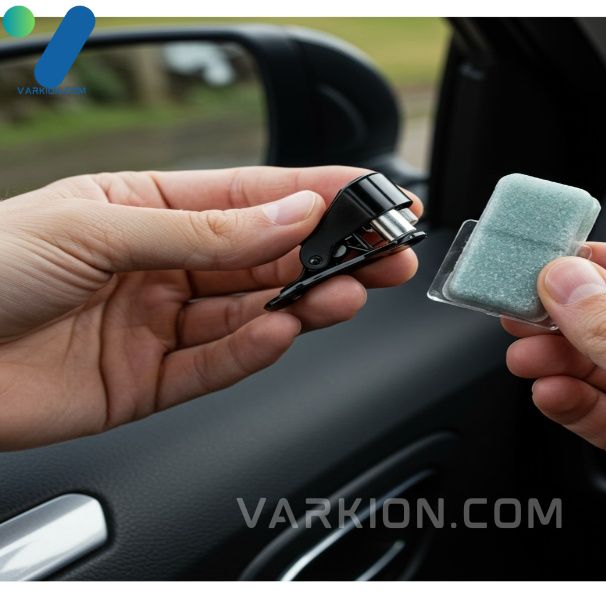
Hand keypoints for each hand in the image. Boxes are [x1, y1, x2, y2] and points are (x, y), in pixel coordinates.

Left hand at [0, 166, 421, 449]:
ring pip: (251, 312)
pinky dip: (251, 352)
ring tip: (344, 297)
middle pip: (267, 259)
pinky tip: (280, 332)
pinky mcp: (150, 381)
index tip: (375, 201)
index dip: (319, 198)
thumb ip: (203, 230)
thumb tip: (291, 214)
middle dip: (331, 257)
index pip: (254, 198)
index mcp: (151, 207)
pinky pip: (215, 365)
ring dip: (302, 305)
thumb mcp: (99, 224)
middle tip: (386, 258)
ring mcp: (160, 324)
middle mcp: (164, 265)